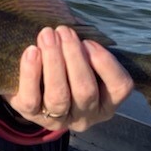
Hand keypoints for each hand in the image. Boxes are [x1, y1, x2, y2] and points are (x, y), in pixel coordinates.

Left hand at [4, 26, 132, 131]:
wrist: (34, 85)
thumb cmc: (68, 66)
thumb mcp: (85, 61)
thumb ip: (88, 50)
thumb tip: (78, 30)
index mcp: (106, 103)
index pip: (119, 87)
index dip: (106, 63)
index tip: (88, 41)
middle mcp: (86, 117)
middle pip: (85, 90)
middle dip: (74, 57)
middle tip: (64, 30)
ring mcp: (58, 120)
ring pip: (58, 96)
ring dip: (53, 62)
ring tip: (47, 35)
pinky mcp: (32, 116)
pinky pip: (31, 100)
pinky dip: (31, 74)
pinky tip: (31, 51)